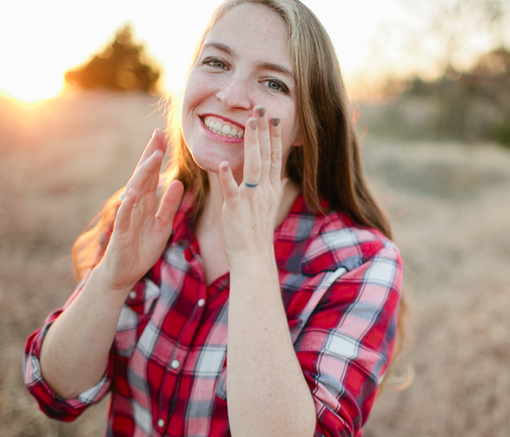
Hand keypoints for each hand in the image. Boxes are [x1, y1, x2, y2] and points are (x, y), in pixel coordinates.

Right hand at [96, 129, 183, 291]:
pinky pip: (124, 216)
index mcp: (146, 203)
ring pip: (135, 190)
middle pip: (143, 175)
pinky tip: (133, 192)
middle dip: (151, 155)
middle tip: (159, 134)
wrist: (123, 274)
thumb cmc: (141, 250)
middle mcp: (135, 205)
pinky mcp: (121, 232)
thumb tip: (178, 183)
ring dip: (144, 173)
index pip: (152, 175)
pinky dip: (128, 204)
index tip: (166, 137)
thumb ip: (169, 205)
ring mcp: (127, 217)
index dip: (158, 157)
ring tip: (154, 156)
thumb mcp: (162, 225)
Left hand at [216, 106, 286, 270]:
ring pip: (253, 166)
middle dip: (264, 130)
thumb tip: (285, 176)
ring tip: (250, 123)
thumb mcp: (270, 207)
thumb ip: (277, 188)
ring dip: (252, 143)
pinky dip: (228, 177)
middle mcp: (264, 190)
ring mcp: (251, 199)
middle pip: (266, 155)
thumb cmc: (258, 232)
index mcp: (271, 188)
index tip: (274, 116)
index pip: (275, 156)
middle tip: (262, 107)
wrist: (253, 257)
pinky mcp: (236, 209)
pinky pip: (232, 190)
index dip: (274, 136)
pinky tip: (224, 163)